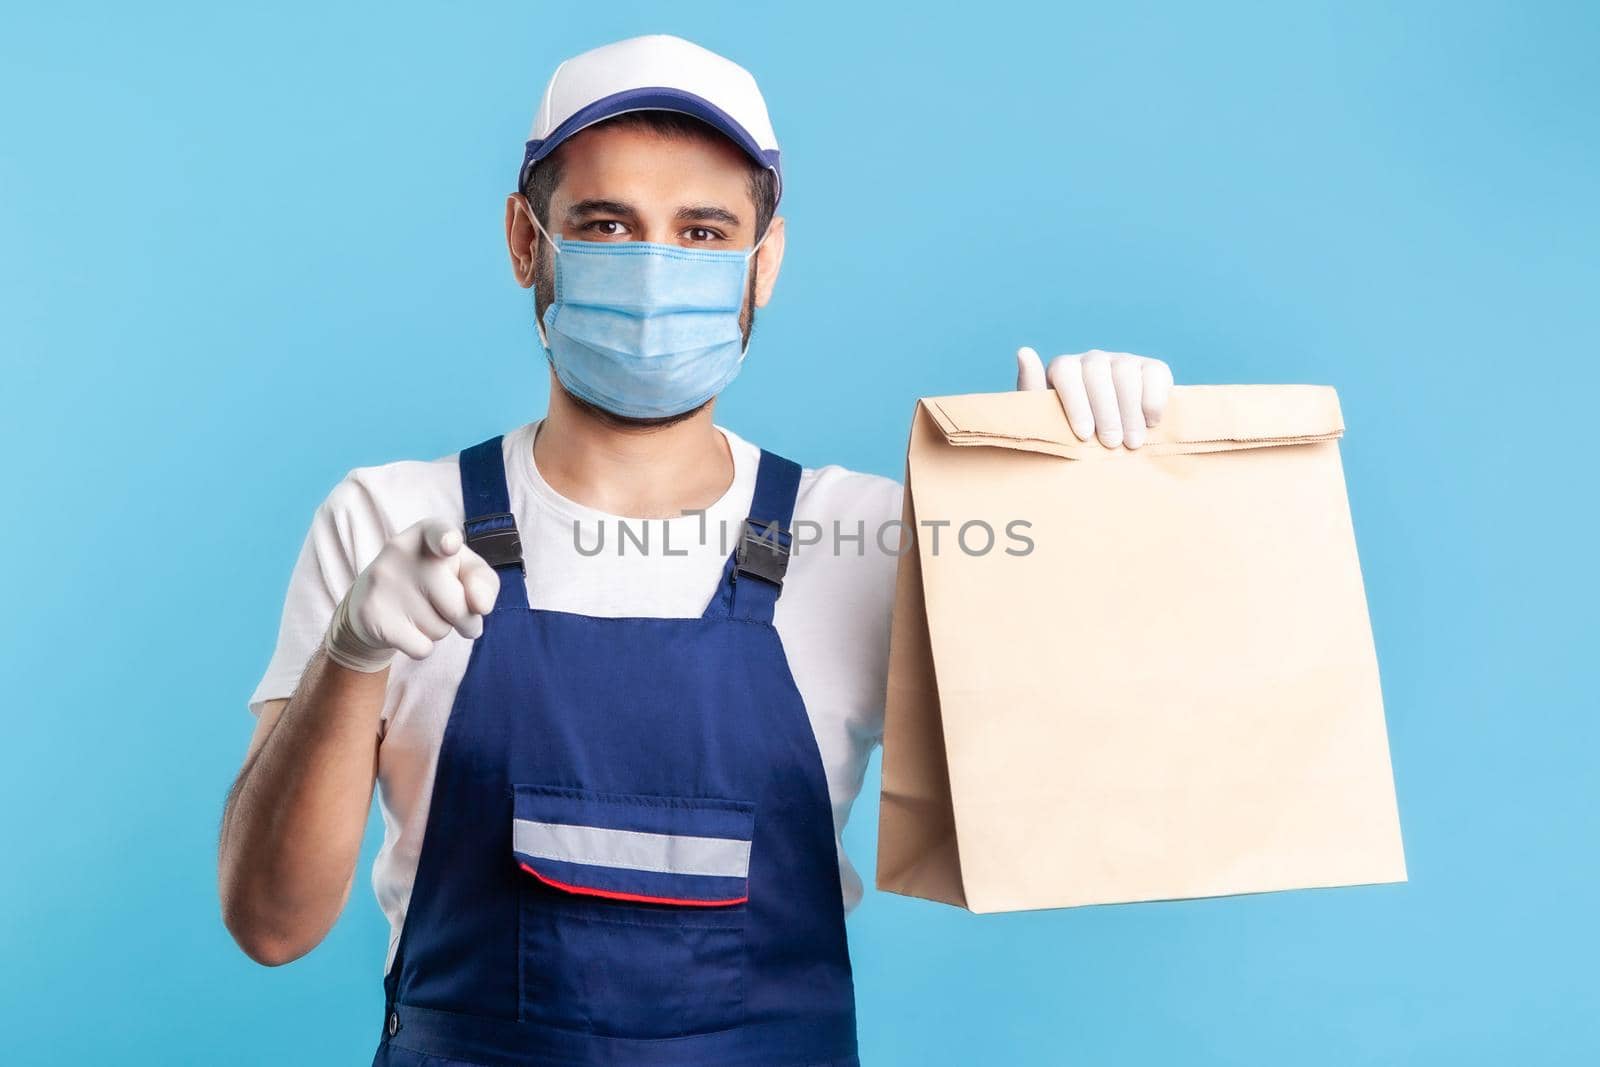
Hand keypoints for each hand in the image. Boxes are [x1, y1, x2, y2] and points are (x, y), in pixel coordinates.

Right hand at [323, 518, 500, 671]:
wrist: (372, 601)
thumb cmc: (432, 582)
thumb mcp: (462, 571)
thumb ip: (484, 582)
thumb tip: (481, 606)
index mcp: (427, 534)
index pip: (438, 532)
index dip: (446, 539)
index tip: (449, 545)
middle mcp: (401, 552)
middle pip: (458, 606)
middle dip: (465, 619)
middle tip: (448, 608)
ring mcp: (383, 583)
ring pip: (440, 630)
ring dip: (440, 628)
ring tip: (419, 609)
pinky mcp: (372, 615)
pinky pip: (422, 648)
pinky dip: (422, 645)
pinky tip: (405, 626)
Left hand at [1015, 347, 1173, 449]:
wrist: (1106, 442)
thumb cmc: (1070, 433)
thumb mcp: (1047, 420)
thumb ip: (1033, 390)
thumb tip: (1024, 351)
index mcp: (1064, 369)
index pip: (1065, 372)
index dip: (1075, 403)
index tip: (1083, 435)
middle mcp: (1093, 359)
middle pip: (1097, 374)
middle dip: (1105, 412)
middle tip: (1111, 444)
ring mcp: (1123, 360)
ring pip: (1126, 373)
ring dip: (1130, 410)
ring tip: (1132, 442)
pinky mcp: (1152, 368)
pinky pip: (1155, 373)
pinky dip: (1154, 398)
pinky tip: (1152, 422)